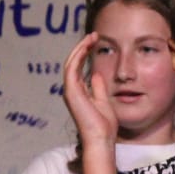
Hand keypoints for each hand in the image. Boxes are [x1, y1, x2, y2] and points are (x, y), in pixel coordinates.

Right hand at [62, 32, 117, 146]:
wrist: (101, 138)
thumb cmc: (104, 125)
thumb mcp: (103, 101)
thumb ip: (98, 88)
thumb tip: (96, 75)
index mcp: (79, 92)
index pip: (79, 67)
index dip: (85, 53)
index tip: (95, 42)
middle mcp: (72, 90)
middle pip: (73, 62)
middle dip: (82, 47)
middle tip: (93, 35)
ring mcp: (70, 90)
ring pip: (71, 62)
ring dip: (80, 48)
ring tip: (91, 37)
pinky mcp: (71, 91)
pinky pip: (71, 68)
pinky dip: (78, 56)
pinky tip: (87, 46)